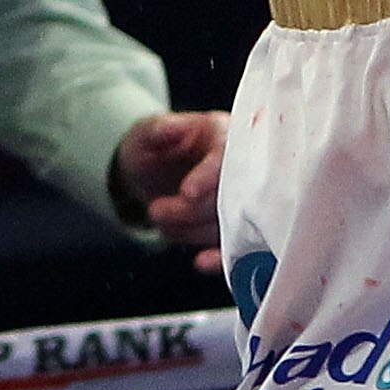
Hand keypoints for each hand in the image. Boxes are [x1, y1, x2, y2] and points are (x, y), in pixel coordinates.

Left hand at [110, 111, 228, 267]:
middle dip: (192, 210)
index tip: (187, 193)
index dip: (208, 177)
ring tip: (159, 219)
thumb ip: (157, 129)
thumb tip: (171, 127)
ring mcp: (241, 201)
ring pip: (229, 225)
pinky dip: (221, 259)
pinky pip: (235, 247)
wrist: (152, 173)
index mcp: (227, 137)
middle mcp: (242, 169)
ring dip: (192, 231)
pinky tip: (203, 263)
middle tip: (156, 211)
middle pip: (230, 196)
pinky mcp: (235, 228)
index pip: (226, 156)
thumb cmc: (155, 146)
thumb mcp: (148, 132)